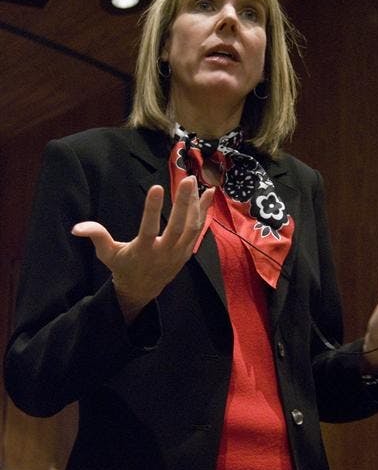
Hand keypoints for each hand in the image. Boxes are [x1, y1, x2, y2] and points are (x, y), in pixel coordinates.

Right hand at [72, 176, 214, 322]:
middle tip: (187, 179)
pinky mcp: (187, 251)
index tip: (156, 187)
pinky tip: (208, 193)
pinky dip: (203, 211)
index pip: (149, 229)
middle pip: (177, 227)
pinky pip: (198, 229)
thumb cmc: (122, 267)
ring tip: (195, 182)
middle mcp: (164, 252)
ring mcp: (178, 252)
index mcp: (143, 251)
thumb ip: (97, 237)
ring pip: (191, 227)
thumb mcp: (107, 254)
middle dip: (183, 203)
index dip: (152, 209)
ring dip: (196, 204)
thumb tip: (77, 228)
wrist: (142, 290)